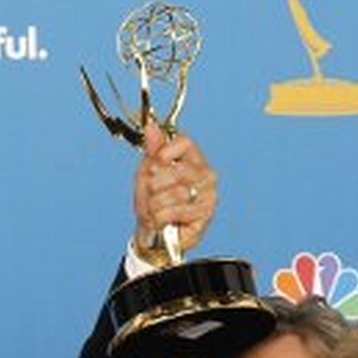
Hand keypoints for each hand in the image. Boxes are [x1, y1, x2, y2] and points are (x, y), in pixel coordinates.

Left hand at [132, 120, 218, 256]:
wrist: (152, 231)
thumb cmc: (153, 199)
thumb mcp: (148, 171)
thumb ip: (153, 149)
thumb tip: (150, 126)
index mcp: (195, 158)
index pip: (184, 142)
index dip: (162, 154)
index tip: (153, 167)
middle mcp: (207, 174)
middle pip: (175, 169)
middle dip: (153, 186)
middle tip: (152, 195)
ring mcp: (208, 195)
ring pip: (172, 193)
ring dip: (154, 205)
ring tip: (156, 210)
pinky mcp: (205, 215)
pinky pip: (173, 212)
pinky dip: (160, 218)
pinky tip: (162, 220)